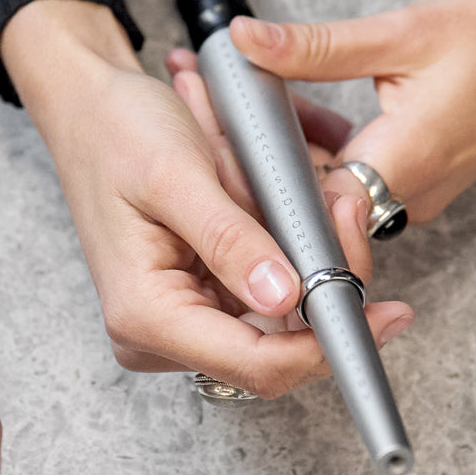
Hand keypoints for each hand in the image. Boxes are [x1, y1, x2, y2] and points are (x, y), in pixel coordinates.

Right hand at [0, 0, 411, 397]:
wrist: (91, 110)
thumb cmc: (118, 134)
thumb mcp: (177, 174)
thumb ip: (230, 240)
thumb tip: (283, 297)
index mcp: (146, 314)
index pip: (255, 364)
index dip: (325, 348)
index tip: (384, 315)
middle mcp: (161, 332)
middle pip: (278, 347)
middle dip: (327, 284)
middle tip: (348, 210)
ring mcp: (183, 318)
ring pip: (283, 320)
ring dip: (311, 259)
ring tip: (318, 191)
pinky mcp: (201, 296)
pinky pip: (269, 291)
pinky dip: (293, 250)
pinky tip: (291, 202)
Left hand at [212, 0, 475, 221]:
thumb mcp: (405, 30)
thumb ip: (317, 47)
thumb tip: (245, 40)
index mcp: (403, 163)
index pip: (307, 208)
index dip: (251, 183)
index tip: (204, 148)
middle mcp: (407, 195)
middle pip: (307, 199)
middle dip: (251, 156)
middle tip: (199, 103)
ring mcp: (413, 193)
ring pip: (325, 186)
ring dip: (281, 146)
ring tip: (229, 94)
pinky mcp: (417, 180)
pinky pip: (351, 175)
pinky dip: (316, 143)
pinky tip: (288, 100)